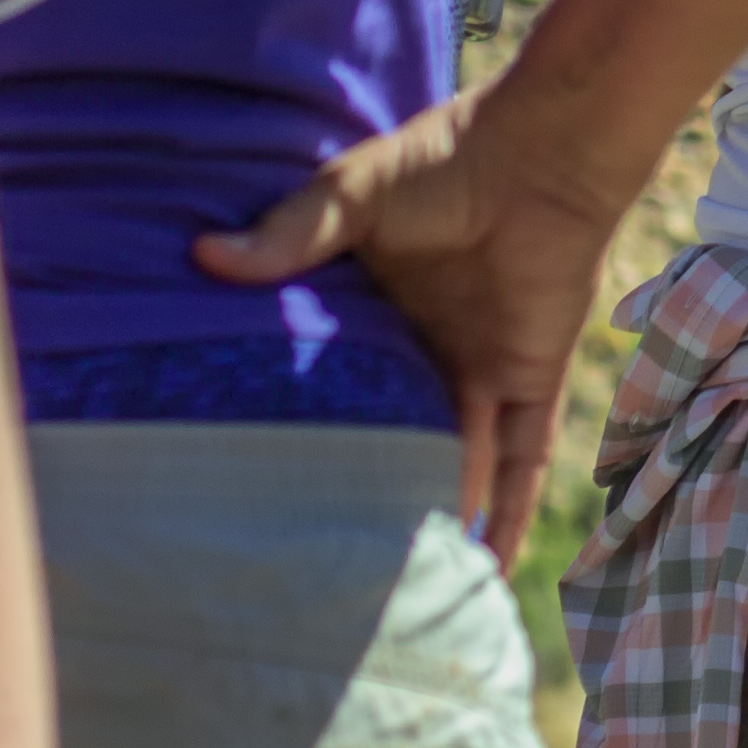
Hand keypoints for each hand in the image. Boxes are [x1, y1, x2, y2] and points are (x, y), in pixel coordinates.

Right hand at [190, 90, 623, 567]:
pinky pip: (524, 461)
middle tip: (317, 569)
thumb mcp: (354, 198)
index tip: (258, 494)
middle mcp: (429, 357)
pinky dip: (510, 512)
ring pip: (455, 467)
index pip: (338, 394)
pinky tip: (491, 568)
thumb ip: (291, 236)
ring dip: (435, 522)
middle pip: (393, 444)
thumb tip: (205, 257)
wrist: (542, 152)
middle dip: (365, 499)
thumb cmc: (448, 161)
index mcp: (381, 321)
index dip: (306, 438)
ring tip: (397, 596)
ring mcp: (483, 374)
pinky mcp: (532, 379)